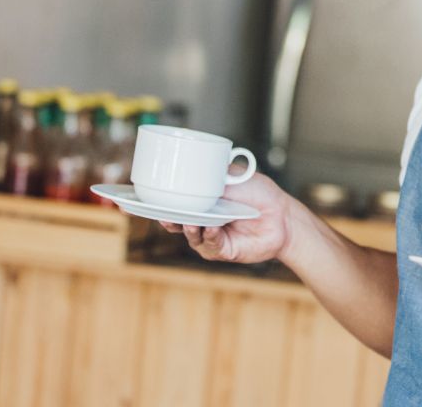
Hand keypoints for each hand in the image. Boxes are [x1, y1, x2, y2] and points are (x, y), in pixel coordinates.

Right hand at [158, 171, 295, 264]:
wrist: (283, 215)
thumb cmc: (260, 193)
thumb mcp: (233, 177)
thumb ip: (212, 177)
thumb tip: (190, 170)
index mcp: (201, 201)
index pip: (173, 203)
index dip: (156, 204)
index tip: (138, 201)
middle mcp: (202, 220)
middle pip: (176, 222)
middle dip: (166, 220)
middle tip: (164, 215)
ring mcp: (211, 236)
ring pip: (191, 235)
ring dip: (188, 228)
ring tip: (191, 221)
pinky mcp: (223, 250)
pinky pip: (210, 244)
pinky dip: (210, 235)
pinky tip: (213, 227)